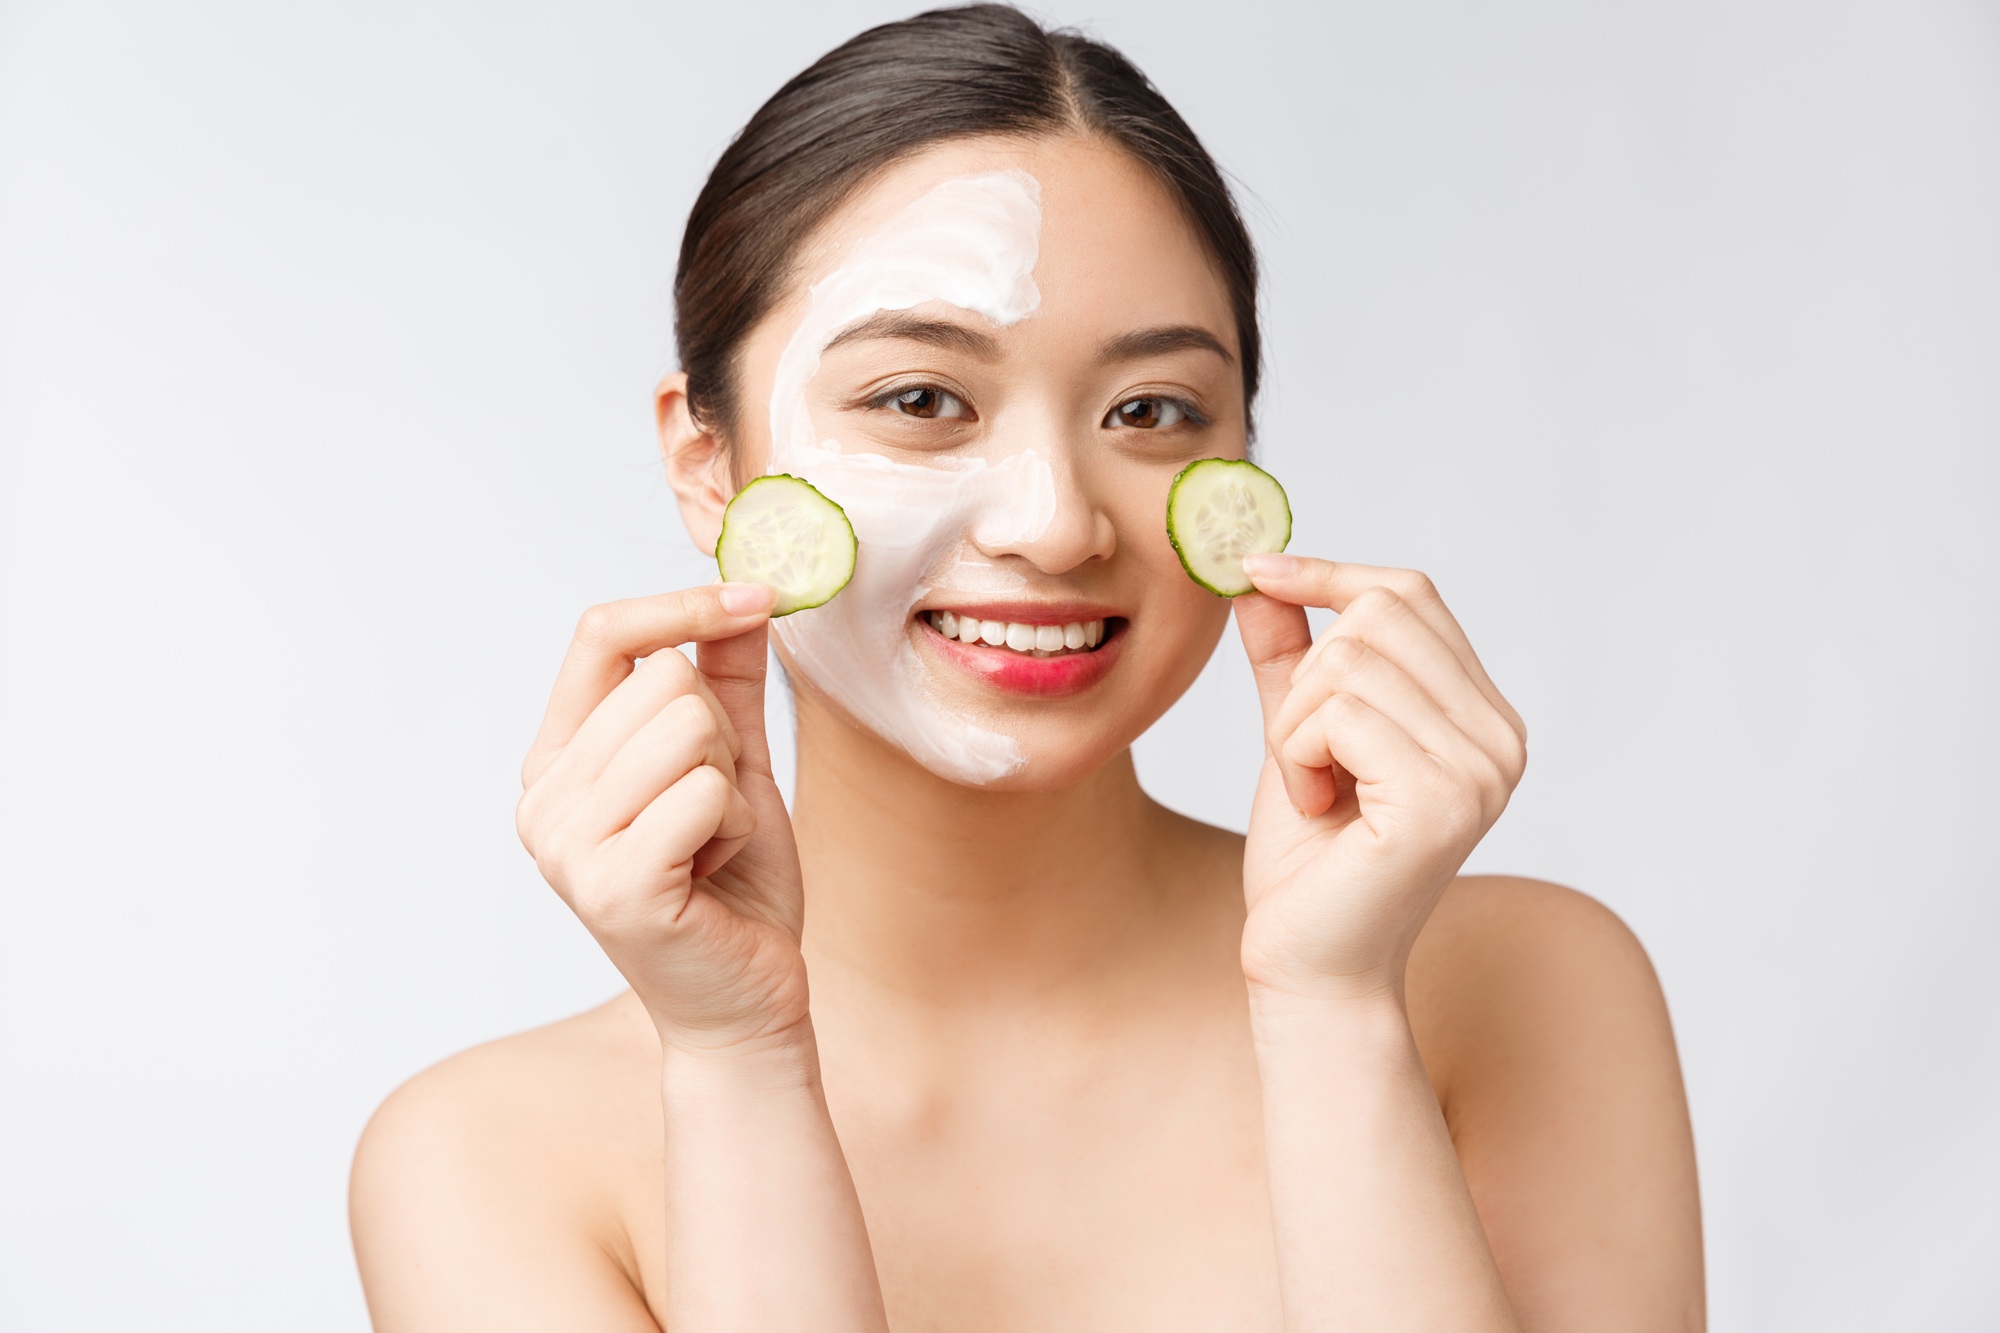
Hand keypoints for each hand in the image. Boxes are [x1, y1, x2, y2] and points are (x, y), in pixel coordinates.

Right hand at [515, 582, 810, 1052]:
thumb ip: (728, 680)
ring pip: (689, 727)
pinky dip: (738, 825)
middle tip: (715, 810)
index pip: (600, 633)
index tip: (759, 594)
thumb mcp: (733, 763)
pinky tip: (715, 874)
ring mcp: (567, 846)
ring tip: (713, 844)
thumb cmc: (735, 884)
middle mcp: (543, 800)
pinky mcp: (614, 886)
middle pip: (664, 679)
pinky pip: (706, 790)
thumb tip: (746, 591)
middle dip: (722, 735)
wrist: (745, 1001)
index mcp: (557, 760)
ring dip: (732, 785)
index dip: (682, 603)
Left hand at [1234, 555, 1527, 1001]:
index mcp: (1482, 716)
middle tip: (1300, 754)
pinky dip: (1296, 756)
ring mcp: (1481, 769)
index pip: (1412, 594)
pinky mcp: (1440, 800)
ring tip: (1311, 790)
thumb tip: (1260, 574)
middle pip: (1377, 615)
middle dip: (1305, 676)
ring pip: (1347, 664)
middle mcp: (1501, 737)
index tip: (1256, 571)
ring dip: (1294, 727)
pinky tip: (1315, 810)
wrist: (1309, 965)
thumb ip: (1289, 657)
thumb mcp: (1296, 735)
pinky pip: (1338, 716)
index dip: (1330, 573)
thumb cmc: (1309, 862)